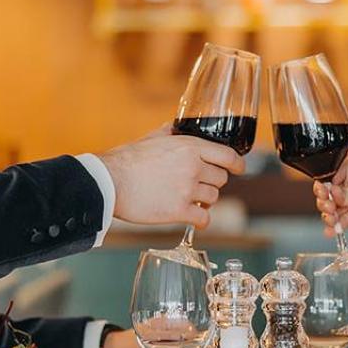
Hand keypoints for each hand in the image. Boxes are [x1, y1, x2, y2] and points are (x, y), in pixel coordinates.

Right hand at [100, 126, 244, 227]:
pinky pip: (203, 218)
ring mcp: (187, 190)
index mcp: (189, 147)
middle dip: (212, 183)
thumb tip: (175, 127)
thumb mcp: (151, 138)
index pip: (228, 156)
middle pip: (220, 179)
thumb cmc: (126, 160)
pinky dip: (201, 220)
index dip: (237, 164)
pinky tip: (194, 219)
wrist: (109, 182)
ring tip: (189, 200)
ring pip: (213, 198)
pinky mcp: (179, 211)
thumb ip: (169, 132)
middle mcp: (193, 167)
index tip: (238, 168)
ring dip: (204, 201)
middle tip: (198, 185)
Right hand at [314, 159, 347, 234]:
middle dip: (325, 202)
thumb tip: (333, 195)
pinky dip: (334, 227)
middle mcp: (347, 187)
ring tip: (331, 218)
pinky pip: (339, 223)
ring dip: (328, 215)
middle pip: (327, 196)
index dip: (324, 187)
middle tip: (329, 206)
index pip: (329, 179)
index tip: (323, 192)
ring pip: (331, 211)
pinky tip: (331, 230)